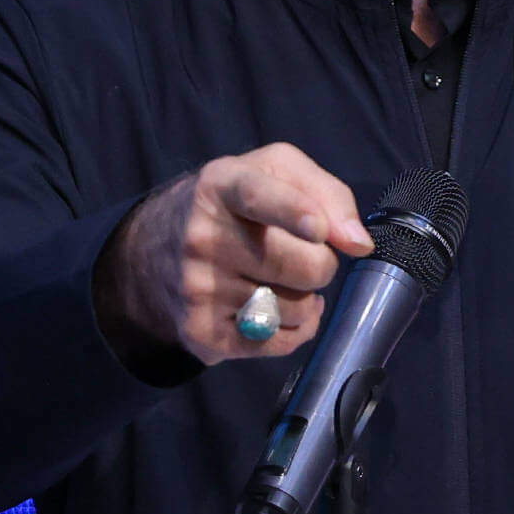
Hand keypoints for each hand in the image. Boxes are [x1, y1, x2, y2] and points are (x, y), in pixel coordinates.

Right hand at [96, 143, 375, 365]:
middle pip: (304, 266)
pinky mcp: (201, 332)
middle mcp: (202, 237)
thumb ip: (328, 194)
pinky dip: (294, 329)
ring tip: (279, 278)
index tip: (318, 228)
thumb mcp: (275, 170)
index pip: (259, 196)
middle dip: (321, 263)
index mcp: (222, 185)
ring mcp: (198, 289)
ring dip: (305, 297)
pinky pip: (280, 342)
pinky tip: (277, 307)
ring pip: (297, 309)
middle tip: (305, 252)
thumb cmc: (237, 203)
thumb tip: (358, 243)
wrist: (155, 248)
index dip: (294, 212)